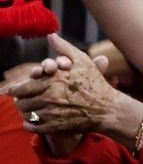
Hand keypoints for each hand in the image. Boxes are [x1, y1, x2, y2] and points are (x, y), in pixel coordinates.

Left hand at [0, 34, 136, 136]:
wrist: (106, 108)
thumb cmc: (95, 84)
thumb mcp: (82, 62)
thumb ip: (64, 48)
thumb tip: (51, 36)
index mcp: (52, 81)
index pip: (23, 87)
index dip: (17, 89)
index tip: (15, 90)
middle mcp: (49, 97)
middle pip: (21, 101)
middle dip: (20, 101)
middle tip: (21, 101)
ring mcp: (51, 113)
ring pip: (26, 114)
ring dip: (24, 112)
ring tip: (28, 110)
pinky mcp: (53, 127)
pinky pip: (32, 126)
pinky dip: (29, 125)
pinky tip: (33, 121)